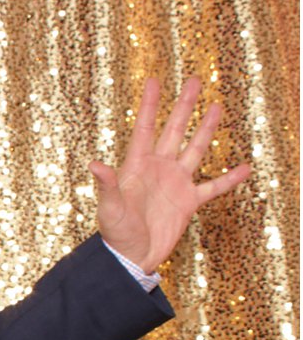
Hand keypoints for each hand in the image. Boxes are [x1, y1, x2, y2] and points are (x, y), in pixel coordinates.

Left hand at [93, 77, 252, 271]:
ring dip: (206, 130)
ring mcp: (175, 184)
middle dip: (183, 106)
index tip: (154, 81)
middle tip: (193, 80)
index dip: (149, 105)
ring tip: (217, 107)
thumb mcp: (110, 209)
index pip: (143, 129)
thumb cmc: (115, 234)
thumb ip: (107, 185)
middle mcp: (158, 169)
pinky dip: (229, 179)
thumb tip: (94, 164)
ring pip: (194, 150)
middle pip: (173, 131)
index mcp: (136, 167)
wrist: (131, 258)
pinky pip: (213, 187)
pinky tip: (245, 168)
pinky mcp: (188, 202)